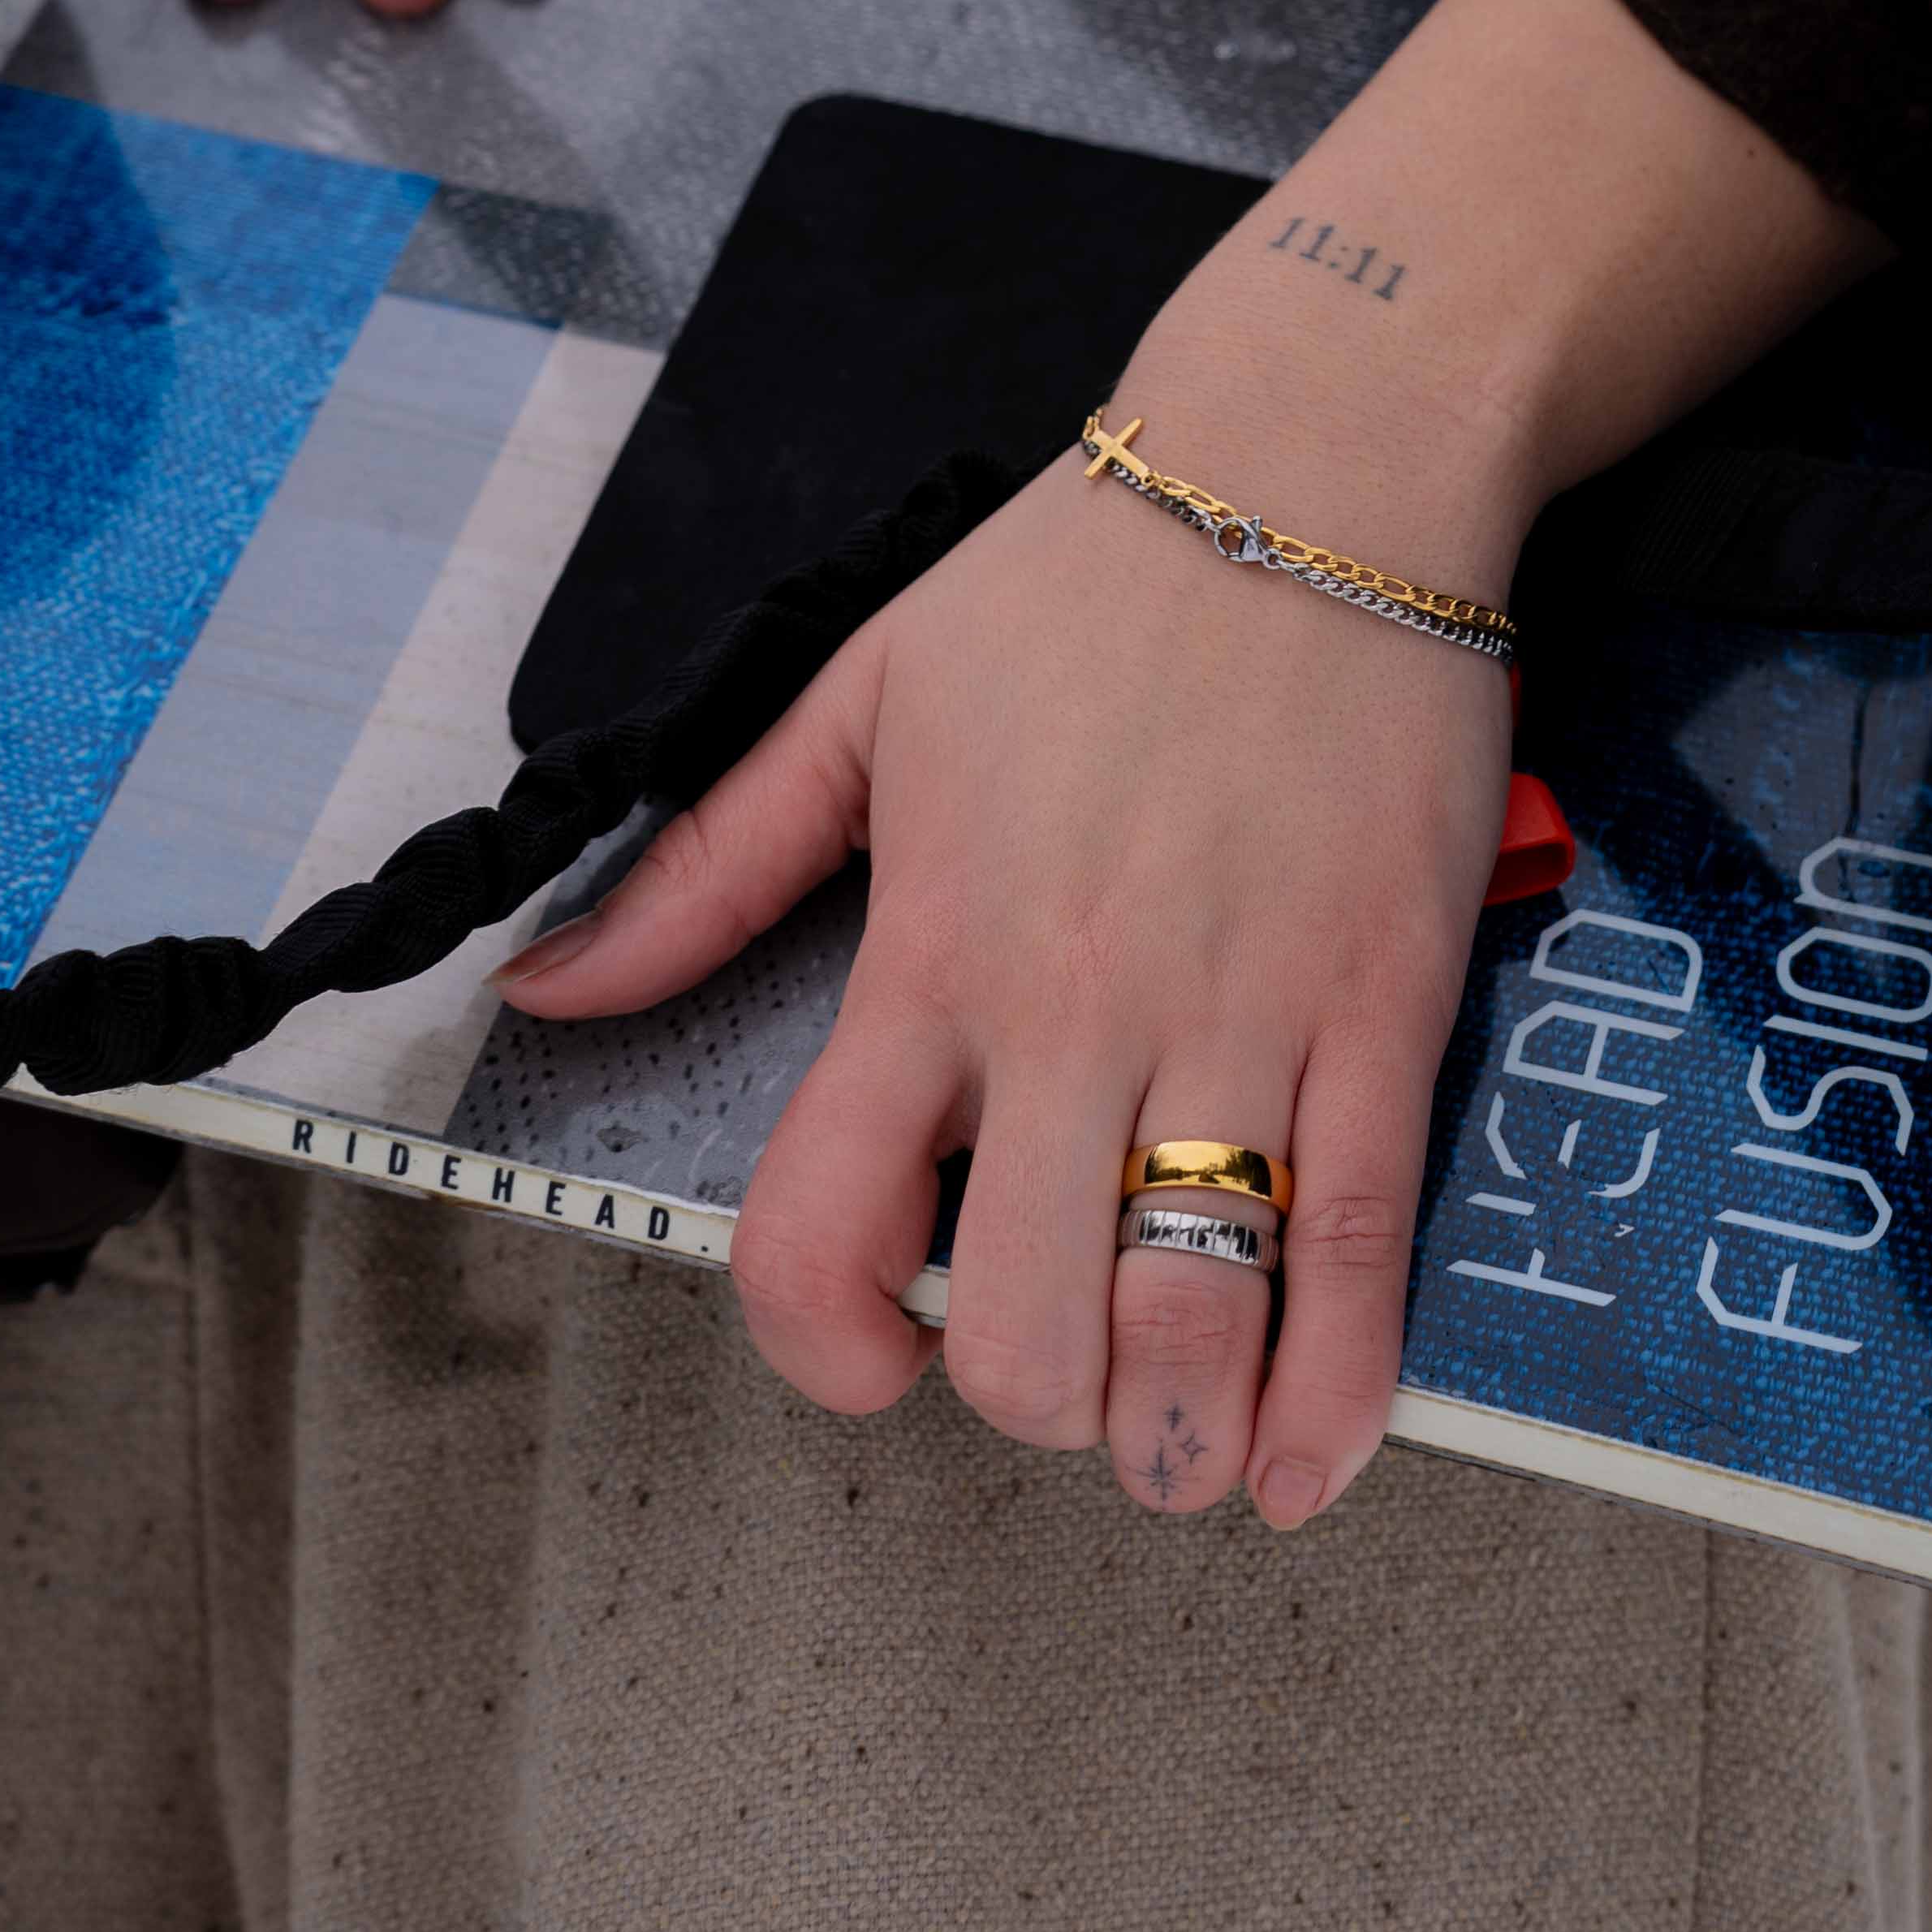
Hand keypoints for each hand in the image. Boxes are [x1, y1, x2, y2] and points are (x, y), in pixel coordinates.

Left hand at [498, 0, 1891, 1524]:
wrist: (1314, 468)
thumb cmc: (1084, 578)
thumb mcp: (857, 699)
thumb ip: (705, 868)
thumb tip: (546, 987)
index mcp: (932, 948)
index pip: (822, 1223)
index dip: (825, 1346)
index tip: (875, 1357)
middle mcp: (1074, 1010)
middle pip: (1025, 1322)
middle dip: (1032, 1404)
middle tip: (1060, 1376)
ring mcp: (1240, 1013)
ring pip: (1194, 1317)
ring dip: (1178, 1439)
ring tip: (1181, 1454)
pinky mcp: (1385, 1000)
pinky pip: (1365, 1239)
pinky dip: (1339, 1390)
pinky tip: (1310, 1463)